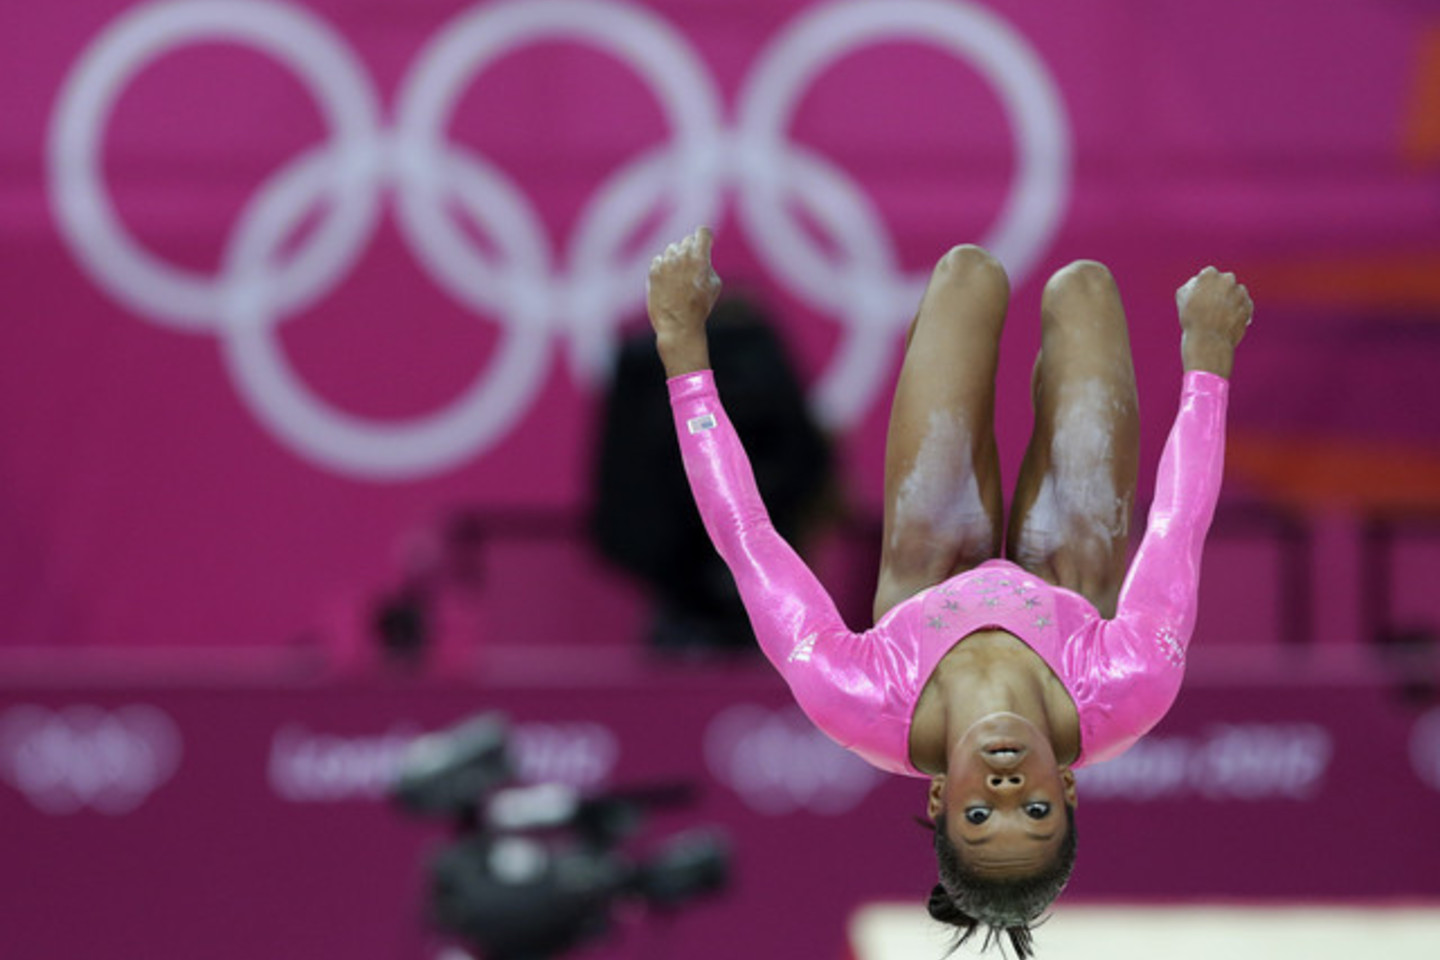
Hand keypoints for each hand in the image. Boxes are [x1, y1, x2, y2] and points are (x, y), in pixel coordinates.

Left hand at [647, 226, 721, 376]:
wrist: (678, 325)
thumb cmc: (700, 306)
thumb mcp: (714, 284)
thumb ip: (708, 264)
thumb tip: (701, 256)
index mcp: (700, 258)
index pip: (703, 231)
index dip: (706, 237)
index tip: (706, 243)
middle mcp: (681, 256)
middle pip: (687, 241)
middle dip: (692, 251)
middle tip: (693, 268)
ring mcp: (665, 263)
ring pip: (672, 249)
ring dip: (677, 258)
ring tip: (680, 277)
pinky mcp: (653, 271)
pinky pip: (660, 260)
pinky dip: (664, 267)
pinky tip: (669, 282)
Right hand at [1176, 266, 1252, 377]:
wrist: (1208, 341)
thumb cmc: (1191, 319)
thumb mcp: (1182, 298)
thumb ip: (1191, 285)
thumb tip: (1197, 282)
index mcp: (1209, 274)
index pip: (1208, 275)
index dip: (1204, 287)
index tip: (1201, 298)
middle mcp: (1227, 279)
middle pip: (1224, 282)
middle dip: (1220, 291)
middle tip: (1211, 307)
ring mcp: (1240, 292)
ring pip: (1236, 293)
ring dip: (1230, 301)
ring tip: (1220, 317)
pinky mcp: (1249, 305)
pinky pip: (1244, 306)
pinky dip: (1238, 312)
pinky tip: (1227, 322)